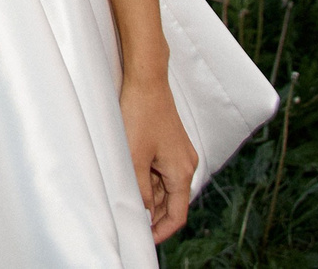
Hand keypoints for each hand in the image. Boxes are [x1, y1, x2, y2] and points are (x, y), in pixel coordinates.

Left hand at [120, 76, 197, 242]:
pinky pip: (164, 172)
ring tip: (130, 206)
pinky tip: (134, 183)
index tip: (145, 238)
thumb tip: (144, 211)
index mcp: (182, 171)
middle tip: (134, 226)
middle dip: (156, 217)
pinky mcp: (172, 144)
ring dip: (152, 199)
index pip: (177, 215)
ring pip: (168, 188)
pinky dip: (152, 182)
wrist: (146, 80)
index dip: (162, 231)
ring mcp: (180, 154)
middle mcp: (186, 164)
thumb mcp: (134, 157)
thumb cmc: (140, 114)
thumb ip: (140, 189)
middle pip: (174, 203)